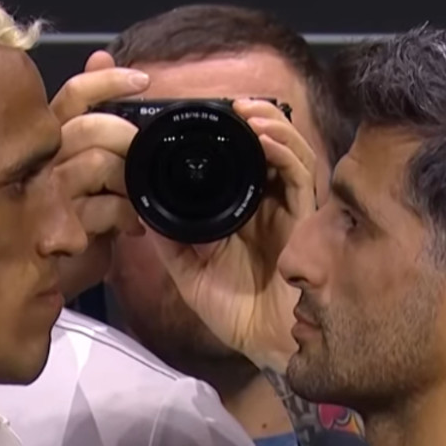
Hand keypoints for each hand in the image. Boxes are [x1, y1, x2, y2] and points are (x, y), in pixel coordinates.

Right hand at [51, 50, 149, 299]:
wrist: (46, 280)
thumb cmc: (65, 223)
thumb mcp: (84, 170)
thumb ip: (93, 124)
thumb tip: (103, 61)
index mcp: (50, 141)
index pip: (73, 95)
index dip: (105, 82)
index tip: (142, 80)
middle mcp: (42, 159)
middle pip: (88, 128)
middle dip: (127, 138)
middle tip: (147, 155)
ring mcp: (47, 191)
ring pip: (98, 163)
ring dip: (129, 180)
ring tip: (137, 200)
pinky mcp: (59, 224)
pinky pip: (102, 206)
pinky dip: (125, 214)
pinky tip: (130, 226)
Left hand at [149, 99, 316, 371]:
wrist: (263, 340)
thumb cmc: (232, 309)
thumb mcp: (186, 270)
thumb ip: (167, 238)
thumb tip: (141, 206)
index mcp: (239, 211)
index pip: (236, 162)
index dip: (224, 136)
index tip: (198, 119)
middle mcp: (266, 204)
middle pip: (266, 148)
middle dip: (251, 119)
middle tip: (228, 104)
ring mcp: (287, 209)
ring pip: (287, 152)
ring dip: (270, 126)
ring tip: (246, 111)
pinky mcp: (305, 218)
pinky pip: (300, 175)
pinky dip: (284, 151)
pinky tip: (264, 138)